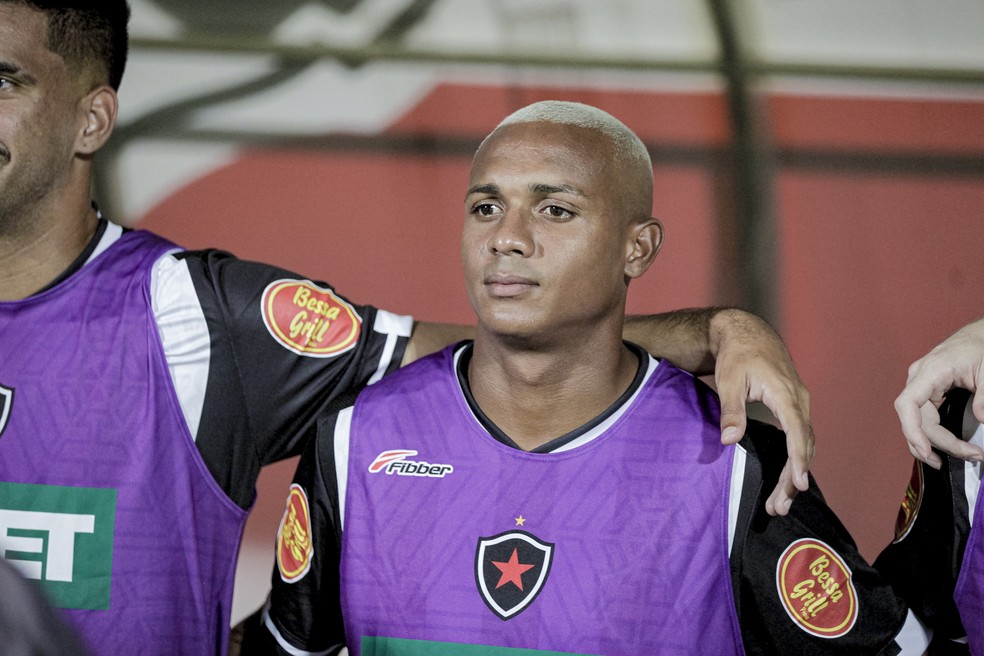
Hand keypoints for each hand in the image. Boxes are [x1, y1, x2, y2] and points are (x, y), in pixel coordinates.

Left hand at [710, 309, 814, 515]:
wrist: (747, 332)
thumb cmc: (737, 355)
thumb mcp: (728, 380)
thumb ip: (731, 410)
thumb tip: (730, 440)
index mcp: (785, 393)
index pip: (797, 432)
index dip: (797, 459)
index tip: (797, 484)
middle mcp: (799, 400)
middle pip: (803, 445)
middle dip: (793, 478)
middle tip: (780, 507)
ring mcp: (799, 404)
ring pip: (804, 444)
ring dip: (793, 473)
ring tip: (780, 504)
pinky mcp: (794, 407)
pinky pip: (799, 437)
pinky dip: (794, 460)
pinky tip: (785, 480)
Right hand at [894, 317, 983, 468]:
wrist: (978, 335)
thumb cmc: (980, 347)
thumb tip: (982, 420)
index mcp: (930, 371)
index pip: (907, 404)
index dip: (912, 430)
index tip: (927, 450)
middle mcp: (919, 379)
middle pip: (917, 420)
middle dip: (940, 443)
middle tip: (971, 455)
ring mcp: (921, 386)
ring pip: (917, 422)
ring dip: (930, 444)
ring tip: (952, 459)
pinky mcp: (926, 392)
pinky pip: (921, 418)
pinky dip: (929, 436)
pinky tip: (940, 448)